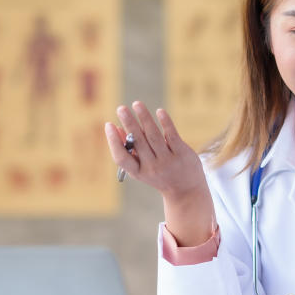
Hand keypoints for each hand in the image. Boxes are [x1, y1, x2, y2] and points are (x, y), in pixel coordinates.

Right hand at [104, 102, 213, 246]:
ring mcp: (168, 161)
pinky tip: (159, 111)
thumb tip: (117, 128)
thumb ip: (130, 150)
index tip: (109, 124)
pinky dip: (165, 122)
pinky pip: (171, 135)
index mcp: (138, 172)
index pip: (121, 157)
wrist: (186, 191)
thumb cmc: (159, 175)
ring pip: (153, 135)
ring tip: (136, 104)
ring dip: (144, 118)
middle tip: (121, 108)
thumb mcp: (142, 168)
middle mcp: (152, 168)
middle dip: (129, 123)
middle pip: (138, 142)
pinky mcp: (182, 154)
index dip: (113, 141)